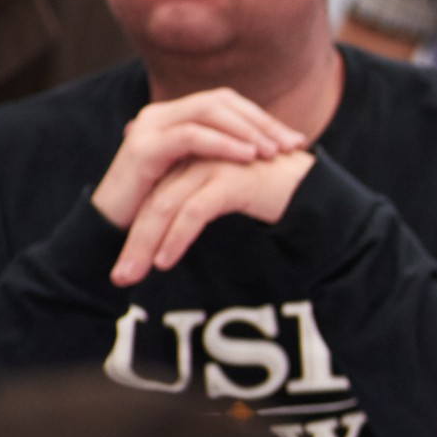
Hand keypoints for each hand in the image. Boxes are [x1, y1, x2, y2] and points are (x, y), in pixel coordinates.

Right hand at [91, 88, 306, 229]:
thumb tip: (271, 156)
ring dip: (245, 131)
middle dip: (260, 123)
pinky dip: (222, 144)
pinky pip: (190, 136)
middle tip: (291, 145)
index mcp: (176, 117)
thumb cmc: (161, 207)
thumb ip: (223, 159)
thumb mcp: (198, 176)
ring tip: (272, 152)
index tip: (295, 141)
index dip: (262, 119)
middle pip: (220, 101)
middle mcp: (161, 114)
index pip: (226, 104)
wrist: (114, 231)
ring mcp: (149, 126)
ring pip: (206, 111)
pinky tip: (247, 157)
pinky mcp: (143, 147)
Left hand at [110, 152, 316, 284]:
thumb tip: (173, 229)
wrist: (317, 188)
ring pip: (165, 207)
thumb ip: (199, 201)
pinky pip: (193, 211)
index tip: (123, 265)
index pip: (153, 196)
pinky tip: (166, 261)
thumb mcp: (228, 195)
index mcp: (192, 160)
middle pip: (153, 202)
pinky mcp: (230, 180)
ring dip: (145, 245)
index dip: (134, 231)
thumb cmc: (275, 196)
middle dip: (133, 243)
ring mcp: (213, 166)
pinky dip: (176, 238)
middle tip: (120, 277)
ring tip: (133, 275)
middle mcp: (197, 159)